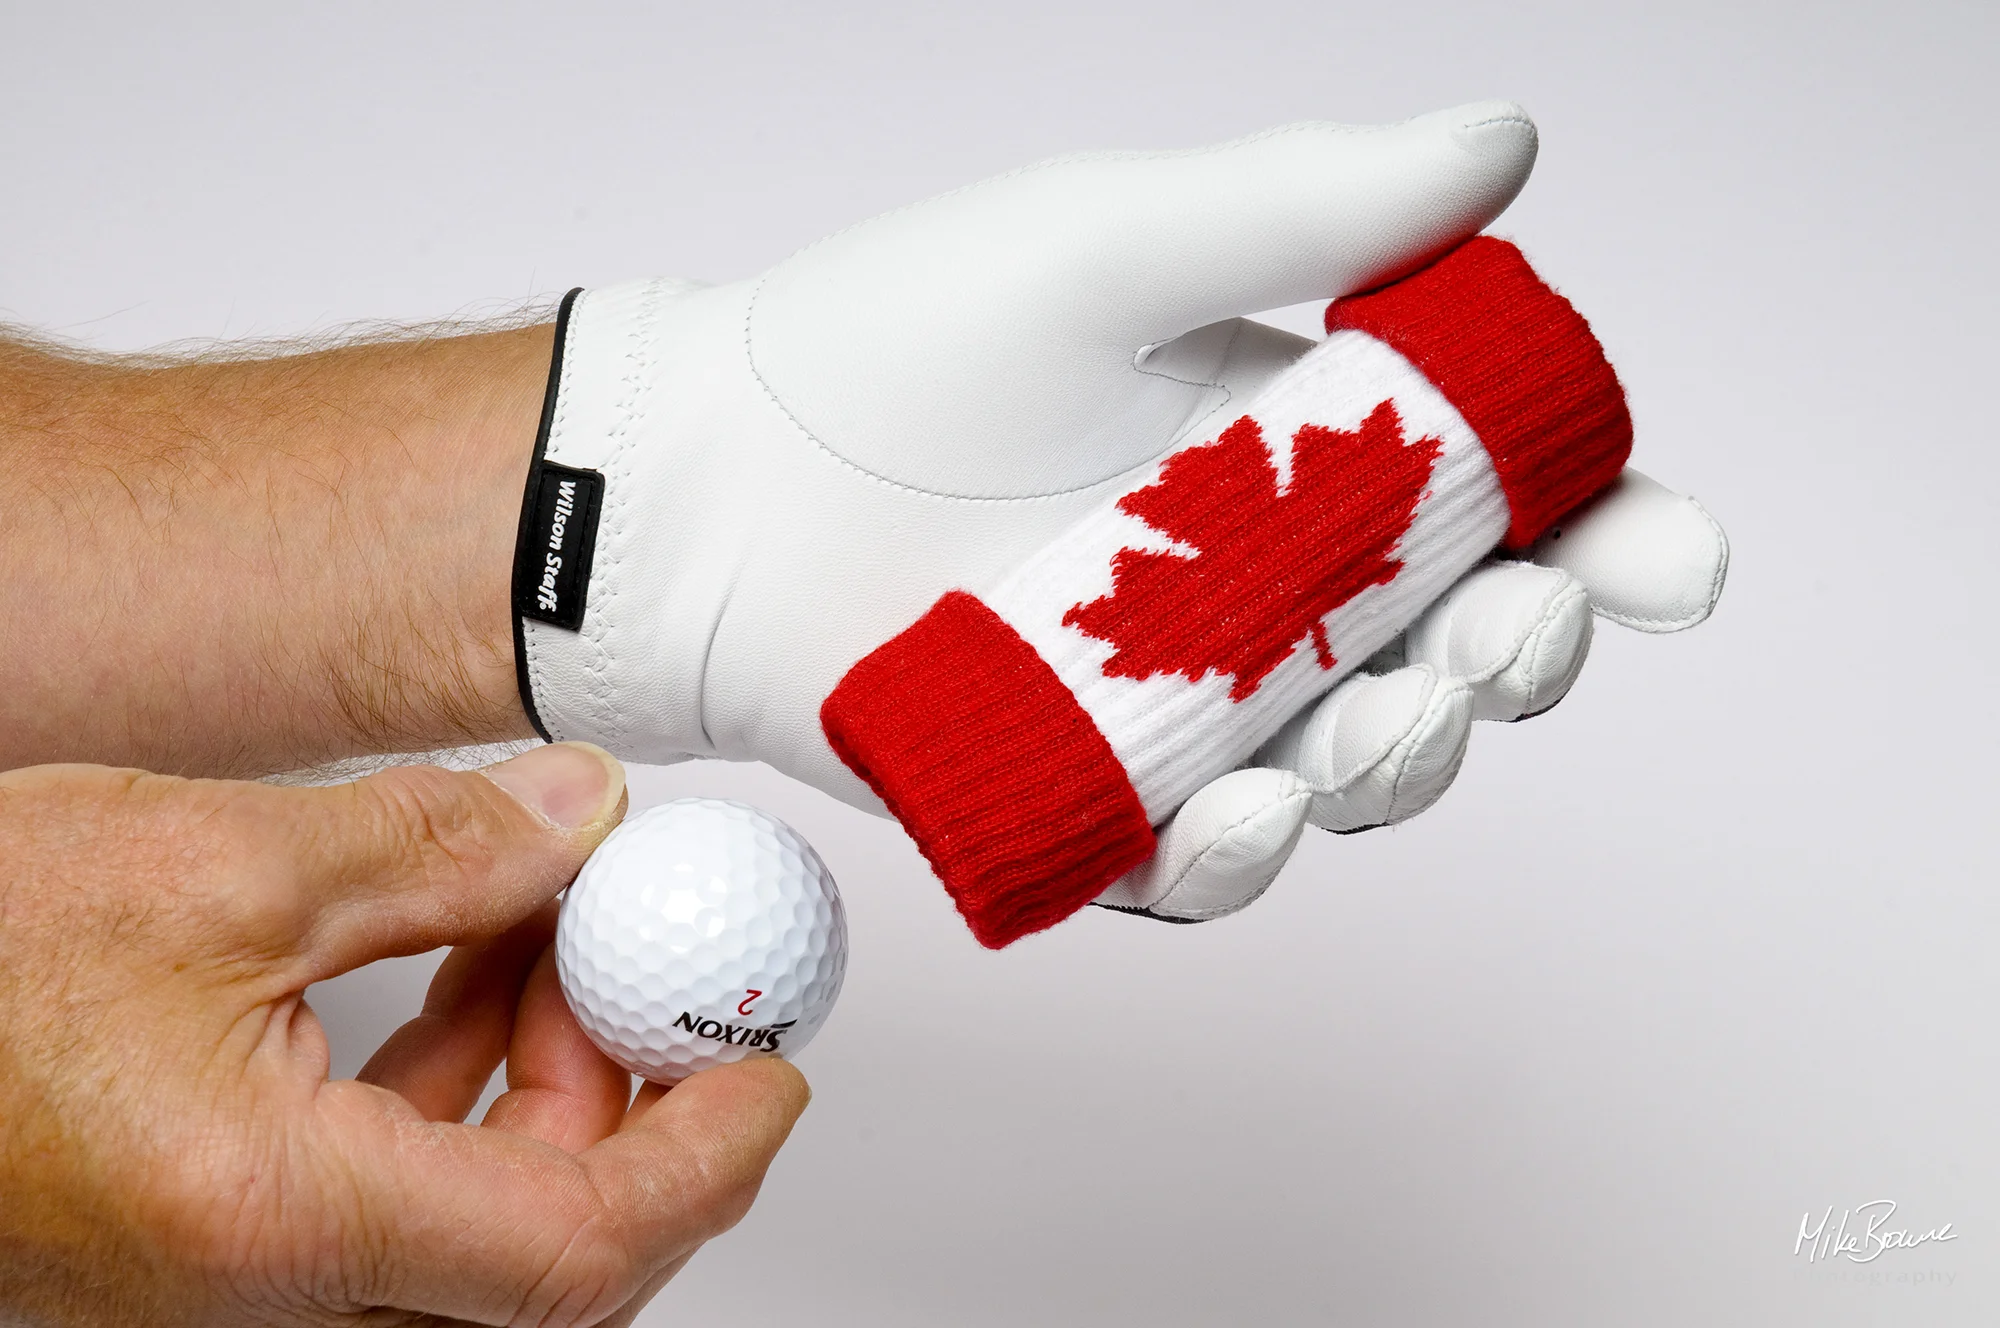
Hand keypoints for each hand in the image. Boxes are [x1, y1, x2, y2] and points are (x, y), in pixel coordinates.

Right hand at [0, 743, 808, 1326]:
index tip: (774, 1070)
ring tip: (539, 924)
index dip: (709, 1160)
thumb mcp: (206, 862)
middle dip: (621, 1091)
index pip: (577, 1249)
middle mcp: (254, 1288)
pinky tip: (449, 963)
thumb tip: (584, 822)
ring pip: (469, 1217)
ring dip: (537, 1074)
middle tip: (641, 953)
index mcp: (268, 1221)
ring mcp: (232, 1278)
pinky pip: (385, 1195)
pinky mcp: (213, 1238)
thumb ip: (432, 849)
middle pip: (539, 1244)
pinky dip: (449, 1085)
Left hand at [516, 101, 1724, 926]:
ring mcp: (1175, 701)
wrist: (716, 483)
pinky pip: (1192, 859)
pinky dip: (1235, 855)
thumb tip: (1505, 143)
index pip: (1497, 506)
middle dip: (1512, 658)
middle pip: (1448, 654)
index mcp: (1298, 451)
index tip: (1667, 560)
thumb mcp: (1102, 248)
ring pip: (1344, 769)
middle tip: (1508, 636)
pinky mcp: (1087, 795)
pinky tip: (1240, 817)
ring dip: (1399, 763)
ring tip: (1378, 727)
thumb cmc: (893, 348)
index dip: (1604, 539)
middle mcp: (1257, 586)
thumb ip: (1302, 208)